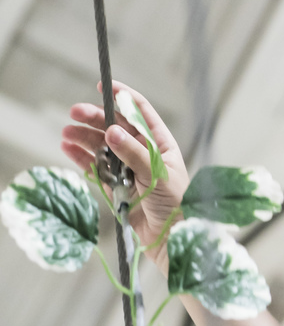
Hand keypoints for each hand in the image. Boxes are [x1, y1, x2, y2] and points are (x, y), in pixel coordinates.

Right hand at [61, 83, 188, 260]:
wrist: (172, 239)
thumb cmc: (176, 204)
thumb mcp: (156, 174)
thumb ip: (132, 153)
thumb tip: (112, 131)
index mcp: (160, 143)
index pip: (140, 112)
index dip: (122, 96)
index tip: (104, 86)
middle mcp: (143, 153)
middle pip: (115, 127)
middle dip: (95, 118)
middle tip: (75, 112)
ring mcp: (127, 170)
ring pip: (102, 147)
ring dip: (84, 138)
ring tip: (66, 132)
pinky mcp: (115, 188)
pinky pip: (96, 168)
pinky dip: (82, 158)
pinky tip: (68, 148)